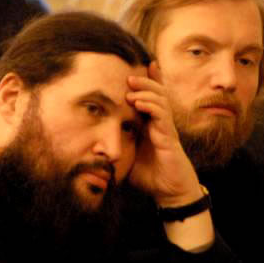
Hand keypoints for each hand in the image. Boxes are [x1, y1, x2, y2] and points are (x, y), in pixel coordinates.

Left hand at [125, 64, 213, 251]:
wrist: (170, 192)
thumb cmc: (151, 177)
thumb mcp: (128, 159)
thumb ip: (116, 149)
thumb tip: (93, 148)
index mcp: (151, 126)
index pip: (150, 99)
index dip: (146, 84)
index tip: (132, 70)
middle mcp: (161, 124)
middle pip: (157, 94)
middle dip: (144, 82)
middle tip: (129, 75)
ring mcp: (167, 130)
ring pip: (161, 102)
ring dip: (146, 91)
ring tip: (132, 85)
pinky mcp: (170, 139)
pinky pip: (162, 118)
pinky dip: (151, 107)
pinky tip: (139, 103)